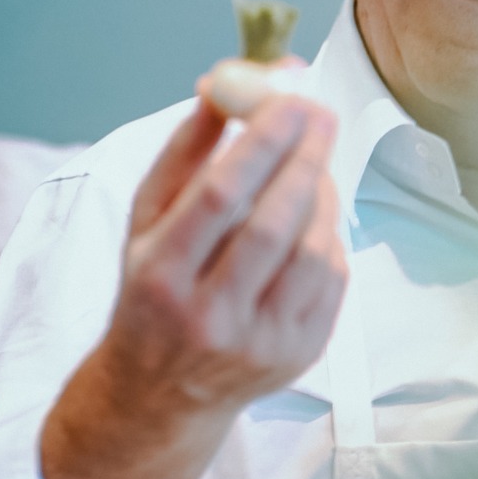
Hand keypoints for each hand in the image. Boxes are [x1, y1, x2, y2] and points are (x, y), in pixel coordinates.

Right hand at [106, 90, 344, 412]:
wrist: (159, 395)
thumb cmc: (153, 291)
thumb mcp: (146, 223)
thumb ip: (183, 153)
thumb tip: (223, 83)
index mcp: (158, 277)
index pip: (219, 196)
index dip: (261, 142)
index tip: (289, 98)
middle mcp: (208, 316)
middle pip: (273, 224)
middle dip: (304, 158)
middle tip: (321, 113)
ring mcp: (259, 343)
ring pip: (312, 252)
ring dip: (323, 194)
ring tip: (315, 161)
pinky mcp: (299, 356)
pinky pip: (331, 281)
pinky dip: (330, 236)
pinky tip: (316, 215)